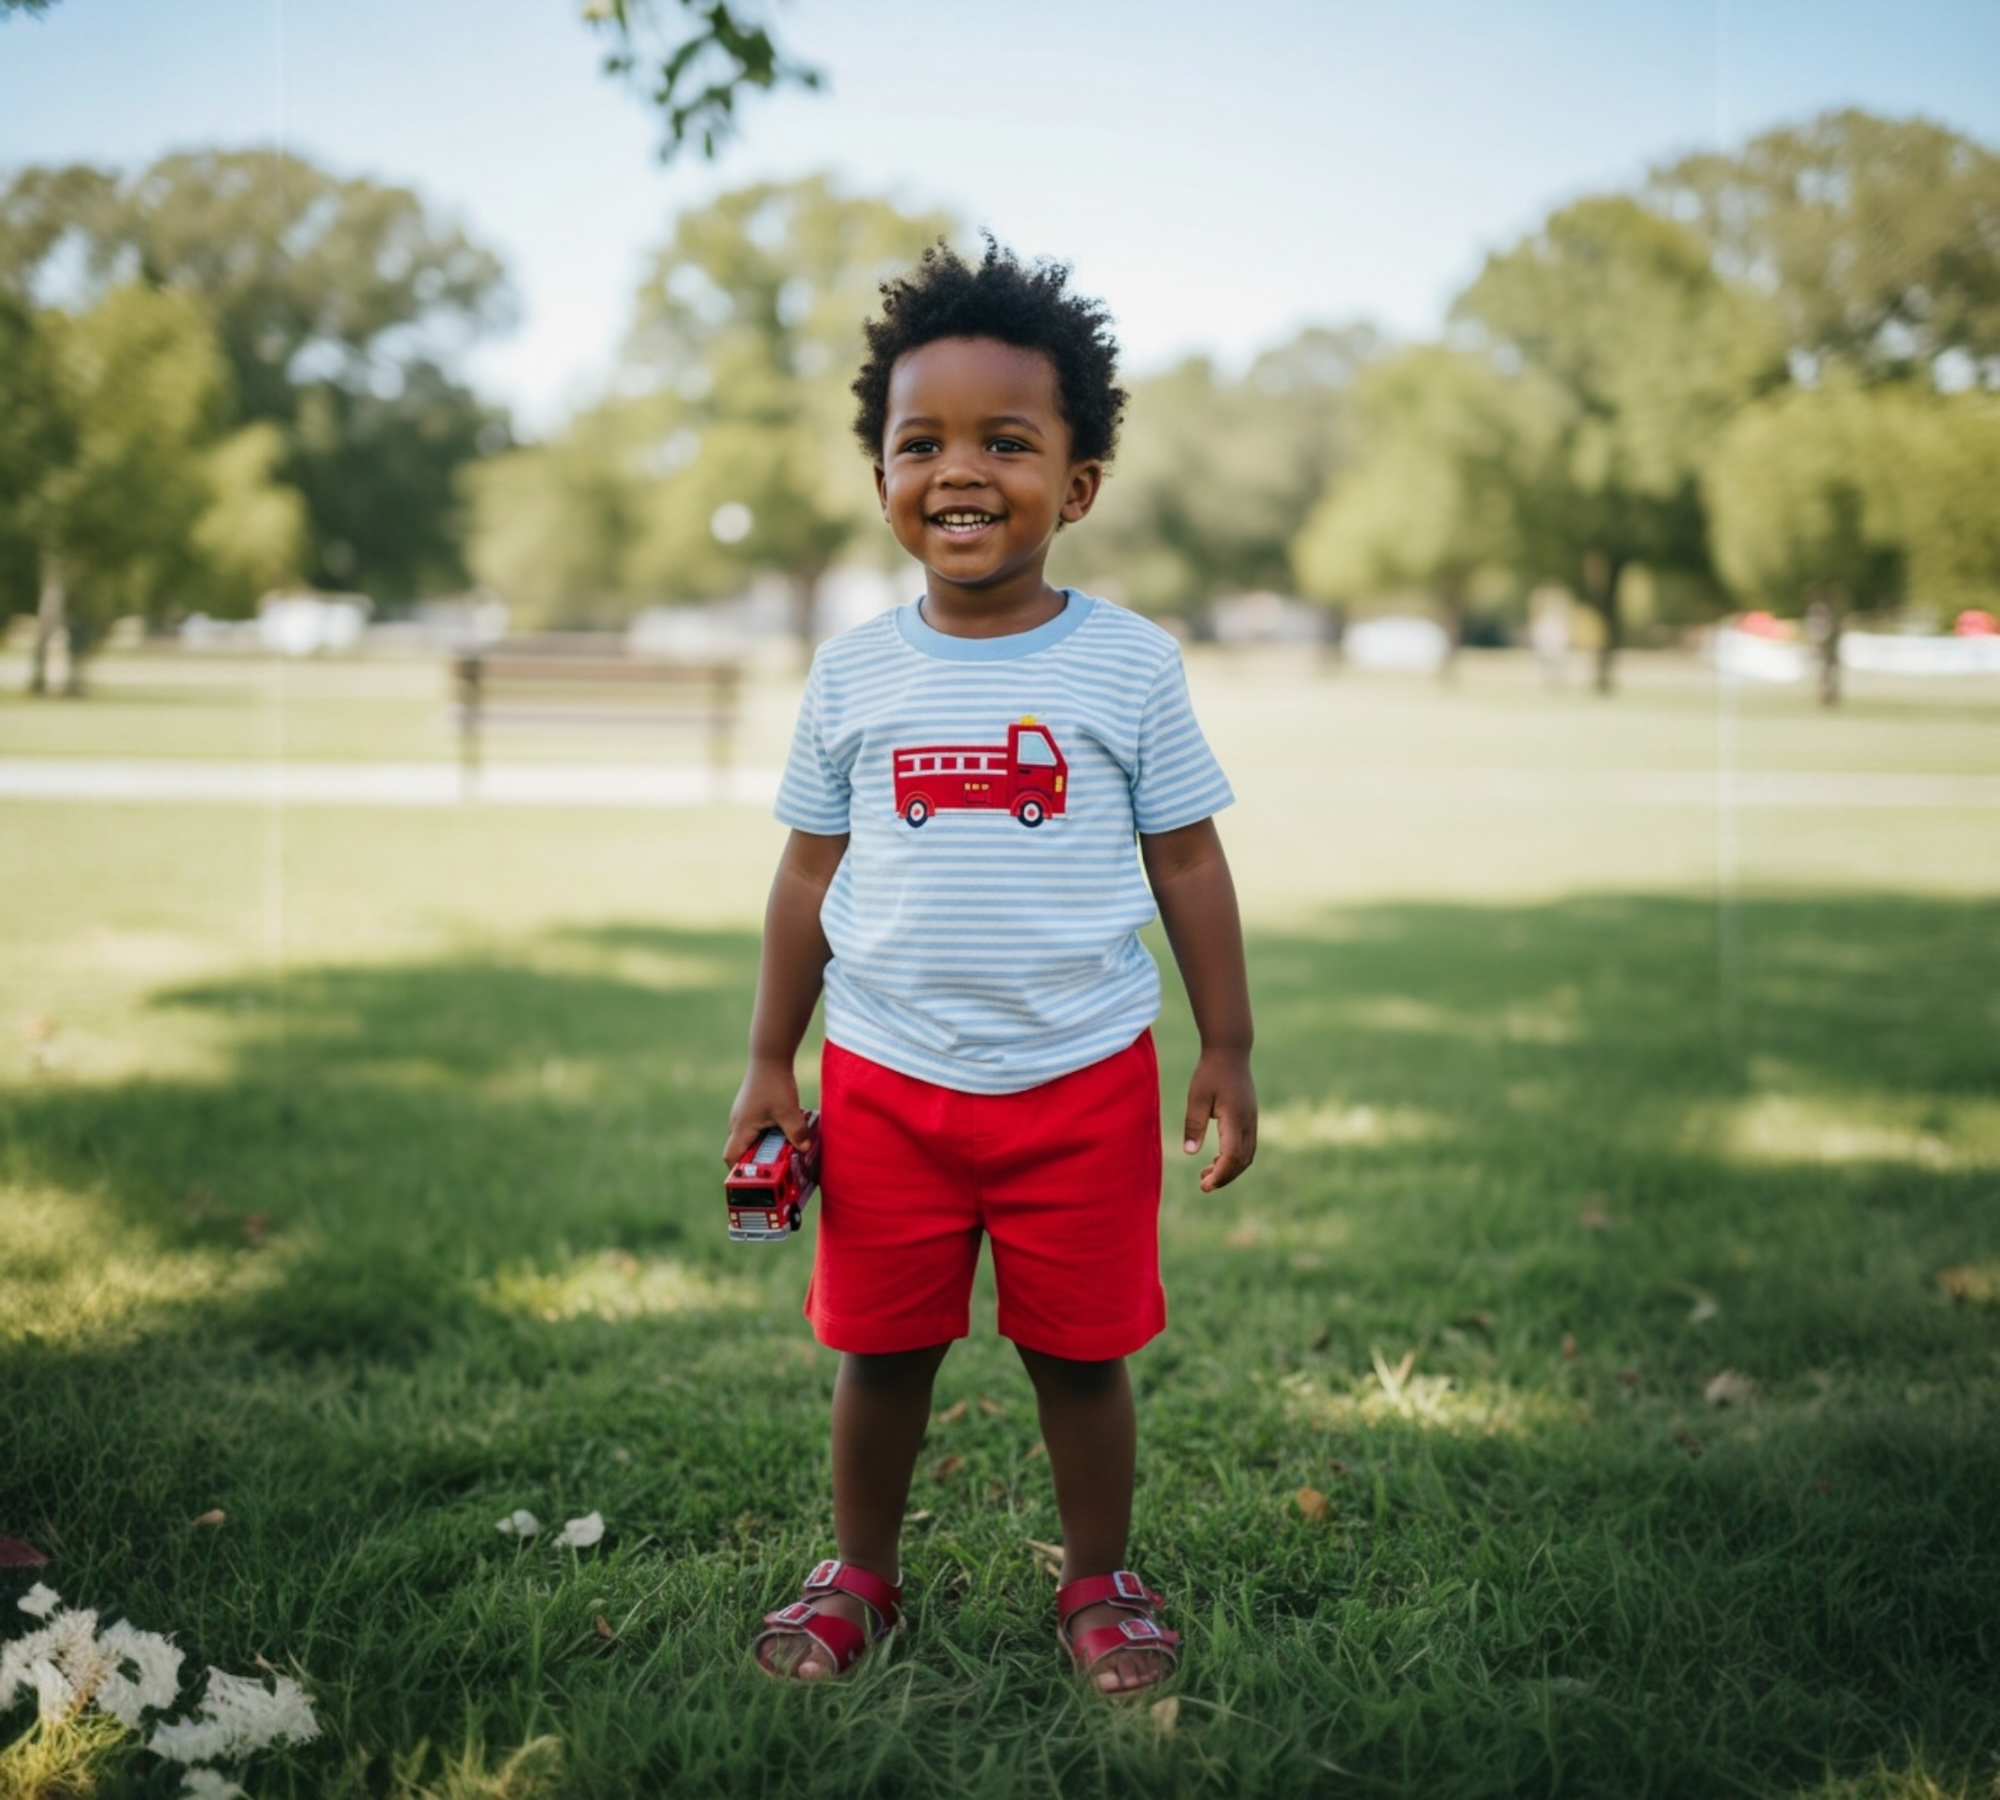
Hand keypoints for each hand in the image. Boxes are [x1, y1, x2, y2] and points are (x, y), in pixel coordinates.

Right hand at [723, 1056, 811, 1166]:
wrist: (770, 1056)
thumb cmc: (774, 1082)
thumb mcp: (788, 1111)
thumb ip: (797, 1133)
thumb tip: (805, 1150)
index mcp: (741, 1128)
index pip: (731, 1158)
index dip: (740, 1172)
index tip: (755, 1180)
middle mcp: (737, 1123)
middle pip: (741, 1151)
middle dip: (757, 1162)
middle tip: (776, 1169)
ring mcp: (743, 1114)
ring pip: (750, 1139)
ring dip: (764, 1147)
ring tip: (783, 1152)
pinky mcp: (751, 1108)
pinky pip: (756, 1128)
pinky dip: (768, 1135)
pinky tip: (784, 1132)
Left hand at [1181, 1045, 1256, 1191]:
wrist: (1230, 1051)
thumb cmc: (1210, 1072)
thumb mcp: (1196, 1097)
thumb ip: (1194, 1125)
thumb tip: (1190, 1152)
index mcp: (1236, 1118)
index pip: (1232, 1155)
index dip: (1220, 1174)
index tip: (1204, 1185)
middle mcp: (1249, 1122)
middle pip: (1242, 1161)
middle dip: (1224, 1177)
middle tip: (1203, 1185)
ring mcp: (1253, 1120)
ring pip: (1247, 1155)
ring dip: (1230, 1169)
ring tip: (1206, 1174)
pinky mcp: (1250, 1118)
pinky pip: (1247, 1146)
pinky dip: (1234, 1158)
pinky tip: (1216, 1158)